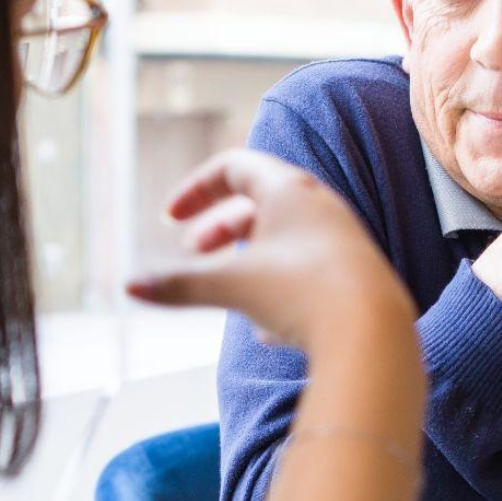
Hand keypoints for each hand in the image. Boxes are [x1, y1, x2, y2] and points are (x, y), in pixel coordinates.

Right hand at [128, 150, 414, 352]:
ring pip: (282, 238)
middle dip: (219, 225)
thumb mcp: (232, 286)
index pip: (234, 166)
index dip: (196, 188)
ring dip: (247, 259)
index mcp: (288, 189)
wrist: (374, 334)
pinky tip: (269, 332)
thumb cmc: (303, 295)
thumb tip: (127, 287)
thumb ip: (179, 285)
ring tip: (230, 295)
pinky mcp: (354, 273)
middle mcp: (319, 204)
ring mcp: (340, 238)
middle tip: (192, 250)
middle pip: (258, 201)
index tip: (170, 218)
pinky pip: (306, 270)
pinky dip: (278, 287)